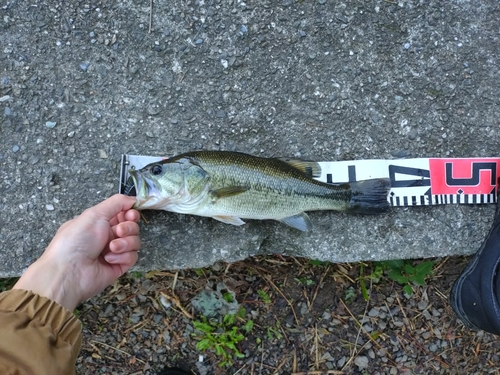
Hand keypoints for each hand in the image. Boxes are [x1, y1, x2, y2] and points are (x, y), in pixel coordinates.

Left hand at [14, 194, 140, 310]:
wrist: (68, 271)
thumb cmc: (76, 241)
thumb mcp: (94, 214)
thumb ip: (117, 203)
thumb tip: (133, 199)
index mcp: (100, 222)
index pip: (124, 214)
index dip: (130, 213)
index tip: (130, 215)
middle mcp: (107, 236)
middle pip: (132, 227)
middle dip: (128, 228)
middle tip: (118, 232)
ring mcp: (114, 251)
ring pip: (135, 242)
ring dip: (125, 243)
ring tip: (111, 248)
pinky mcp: (119, 266)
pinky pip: (132, 257)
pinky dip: (122, 257)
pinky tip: (108, 259)